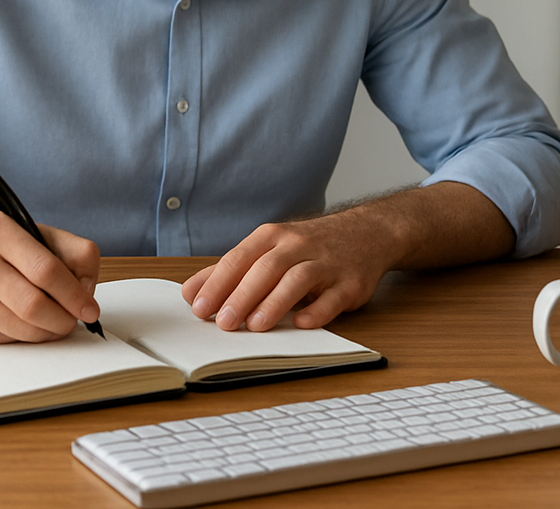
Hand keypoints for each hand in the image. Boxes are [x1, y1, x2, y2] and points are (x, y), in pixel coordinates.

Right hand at [0, 212, 100, 343]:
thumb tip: (87, 289)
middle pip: (34, 304)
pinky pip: (5, 339)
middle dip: (63, 319)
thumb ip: (70, 251)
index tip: (89, 308)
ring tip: (53, 323)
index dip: (74, 294)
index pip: (46, 269)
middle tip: (74, 320)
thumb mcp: (29, 233)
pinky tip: (24, 324)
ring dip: (46, 332)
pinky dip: (24, 336)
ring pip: (21, 328)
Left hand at [181, 213, 395, 332]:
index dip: (218, 283)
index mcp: (273, 236)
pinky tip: (302, 323)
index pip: (239, 258)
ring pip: (298, 279)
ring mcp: (327, 263)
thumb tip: (192, 292)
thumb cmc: (308, 246)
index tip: (199, 307)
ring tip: (256, 325)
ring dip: (275, 302)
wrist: (368, 232)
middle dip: (242, 295)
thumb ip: (231, 270)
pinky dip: (318, 310)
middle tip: (224, 322)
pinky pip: (334, 297)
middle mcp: (299, 245)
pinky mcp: (351, 282)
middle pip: (266, 268)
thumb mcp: (269, 248)